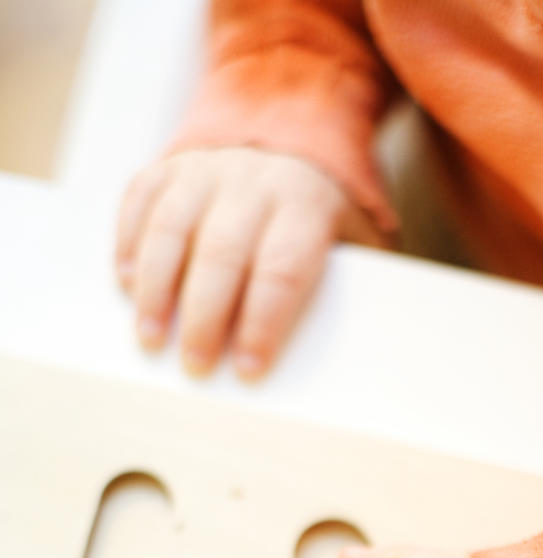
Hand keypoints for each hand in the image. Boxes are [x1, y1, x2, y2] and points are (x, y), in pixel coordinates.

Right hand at [116, 147, 387, 377]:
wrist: (288, 139)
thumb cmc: (319, 220)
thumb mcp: (353, 242)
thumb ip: (342, 286)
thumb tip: (320, 357)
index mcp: (306, 204)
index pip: (282, 269)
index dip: (263, 323)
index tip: (249, 369)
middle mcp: (254, 180)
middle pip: (222, 252)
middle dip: (205, 316)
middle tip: (196, 365)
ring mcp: (207, 168)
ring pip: (172, 228)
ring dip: (156, 288)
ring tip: (151, 338)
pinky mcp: (170, 166)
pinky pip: (140, 201)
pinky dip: (128, 244)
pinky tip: (125, 286)